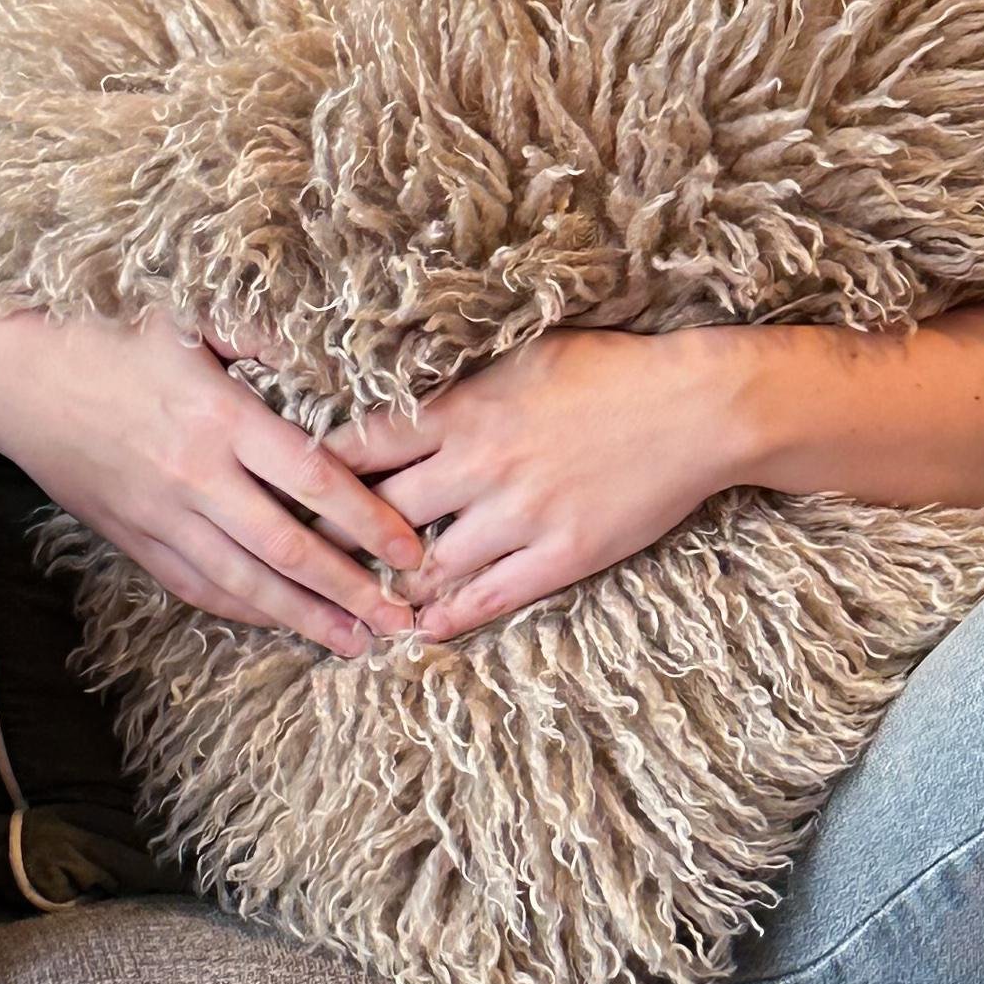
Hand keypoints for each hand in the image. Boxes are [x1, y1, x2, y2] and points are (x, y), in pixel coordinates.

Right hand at [0, 303, 425, 658]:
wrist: (13, 375)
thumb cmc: (107, 334)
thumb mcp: (191, 318)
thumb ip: (265, 338)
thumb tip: (333, 358)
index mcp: (218, 417)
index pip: (311, 480)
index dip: (366, 519)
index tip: (410, 549)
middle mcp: (193, 477)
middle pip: (286, 548)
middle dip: (350, 589)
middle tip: (401, 619)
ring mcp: (159, 515)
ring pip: (242, 582)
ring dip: (303, 617)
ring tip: (355, 641)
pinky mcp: (131, 537)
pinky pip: (195, 586)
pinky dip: (242, 610)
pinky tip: (279, 623)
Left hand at [306, 325, 744, 640]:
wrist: (698, 406)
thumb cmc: (613, 368)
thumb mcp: (525, 354)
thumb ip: (464, 381)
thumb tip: (412, 390)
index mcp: (465, 410)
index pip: (362, 445)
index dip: (316, 471)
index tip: (286, 486)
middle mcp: (480, 465)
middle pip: (381, 513)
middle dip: (339, 537)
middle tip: (306, 555)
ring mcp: (520, 516)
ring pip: (428, 566)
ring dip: (392, 585)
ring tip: (362, 599)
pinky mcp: (560, 555)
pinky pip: (488, 598)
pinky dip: (448, 617)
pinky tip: (422, 629)